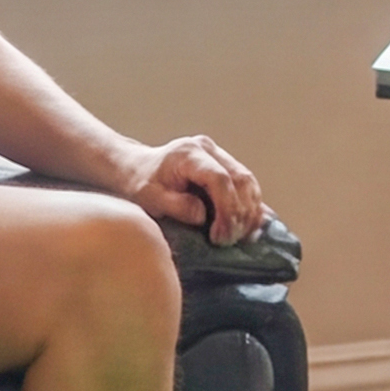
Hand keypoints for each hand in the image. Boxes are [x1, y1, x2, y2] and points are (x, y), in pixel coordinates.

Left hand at [125, 133, 265, 245]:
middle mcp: (208, 149)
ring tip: (239, 238)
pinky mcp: (225, 165)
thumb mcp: (150, 199)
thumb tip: (202, 215)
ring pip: (249, 182)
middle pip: (241, 179)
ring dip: (250, 212)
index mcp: (189, 154)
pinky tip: (247, 229)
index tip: (219, 236)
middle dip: (240, 214)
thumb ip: (175, 206)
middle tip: (228, 241)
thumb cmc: (140, 184)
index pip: (220, 179)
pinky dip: (251, 207)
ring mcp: (219, 155)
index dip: (226, 209)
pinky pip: (247, 186)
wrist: (137, 168)